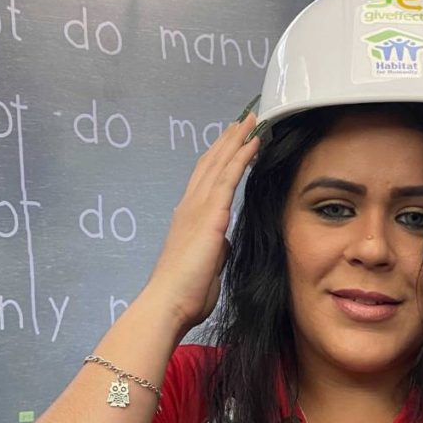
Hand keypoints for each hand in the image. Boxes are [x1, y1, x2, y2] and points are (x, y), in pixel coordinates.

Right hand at [144, 111, 261, 330]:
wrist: (169, 302)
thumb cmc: (186, 293)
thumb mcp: (206, 265)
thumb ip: (215, 248)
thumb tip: (223, 241)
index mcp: (188, 219)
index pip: (205, 180)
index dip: (219, 158)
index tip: (232, 142)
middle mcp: (189, 207)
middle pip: (210, 163)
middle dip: (228, 140)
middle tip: (244, 119)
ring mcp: (197, 208)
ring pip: (219, 164)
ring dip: (236, 139)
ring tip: (251, 120)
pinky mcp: (210, 215)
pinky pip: (228, 178)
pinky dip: (241, 157)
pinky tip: (253, 143)